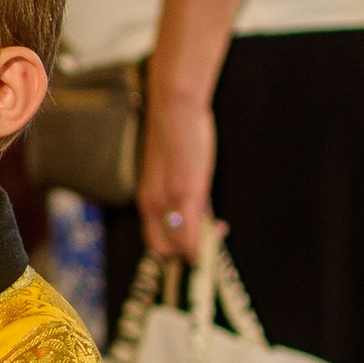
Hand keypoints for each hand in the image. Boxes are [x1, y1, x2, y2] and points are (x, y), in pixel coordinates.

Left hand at [136, 91, 215, 264]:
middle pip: (161, 247)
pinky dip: (198, 248)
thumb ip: (181, 191)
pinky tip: (210, 247)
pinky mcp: (185, 193)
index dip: (173, 247)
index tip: (193, 241)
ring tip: (216, 232)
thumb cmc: (177, 134)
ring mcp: (167, 201)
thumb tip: (198, 209)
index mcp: (147, 197)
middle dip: (183, 253)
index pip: (154, 237)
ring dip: (196, 250)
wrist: (175, 110)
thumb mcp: (174, 169)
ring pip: (176, 245)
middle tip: (208, 239)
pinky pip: (189, 234)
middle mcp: (151, 203)